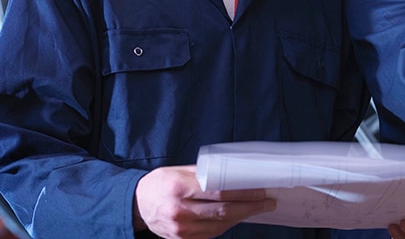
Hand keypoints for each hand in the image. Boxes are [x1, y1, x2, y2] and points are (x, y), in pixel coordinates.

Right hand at [134, 165, 275, 238]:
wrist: (137, 205)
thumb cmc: (160, 183)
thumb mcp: (179, 171)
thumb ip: (205, 173)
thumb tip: (234, 173)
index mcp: (180, 188)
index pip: (219, 192)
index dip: (243, 192)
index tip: (260, 190)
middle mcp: (180, 210)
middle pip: (223, 211)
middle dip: (250, 207)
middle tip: (267, 202)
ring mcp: (181, 228)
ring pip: (220, 225)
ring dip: (242, 217)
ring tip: (257, 208)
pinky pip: (211, 233)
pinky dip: (227, 225)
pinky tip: (237, 217)